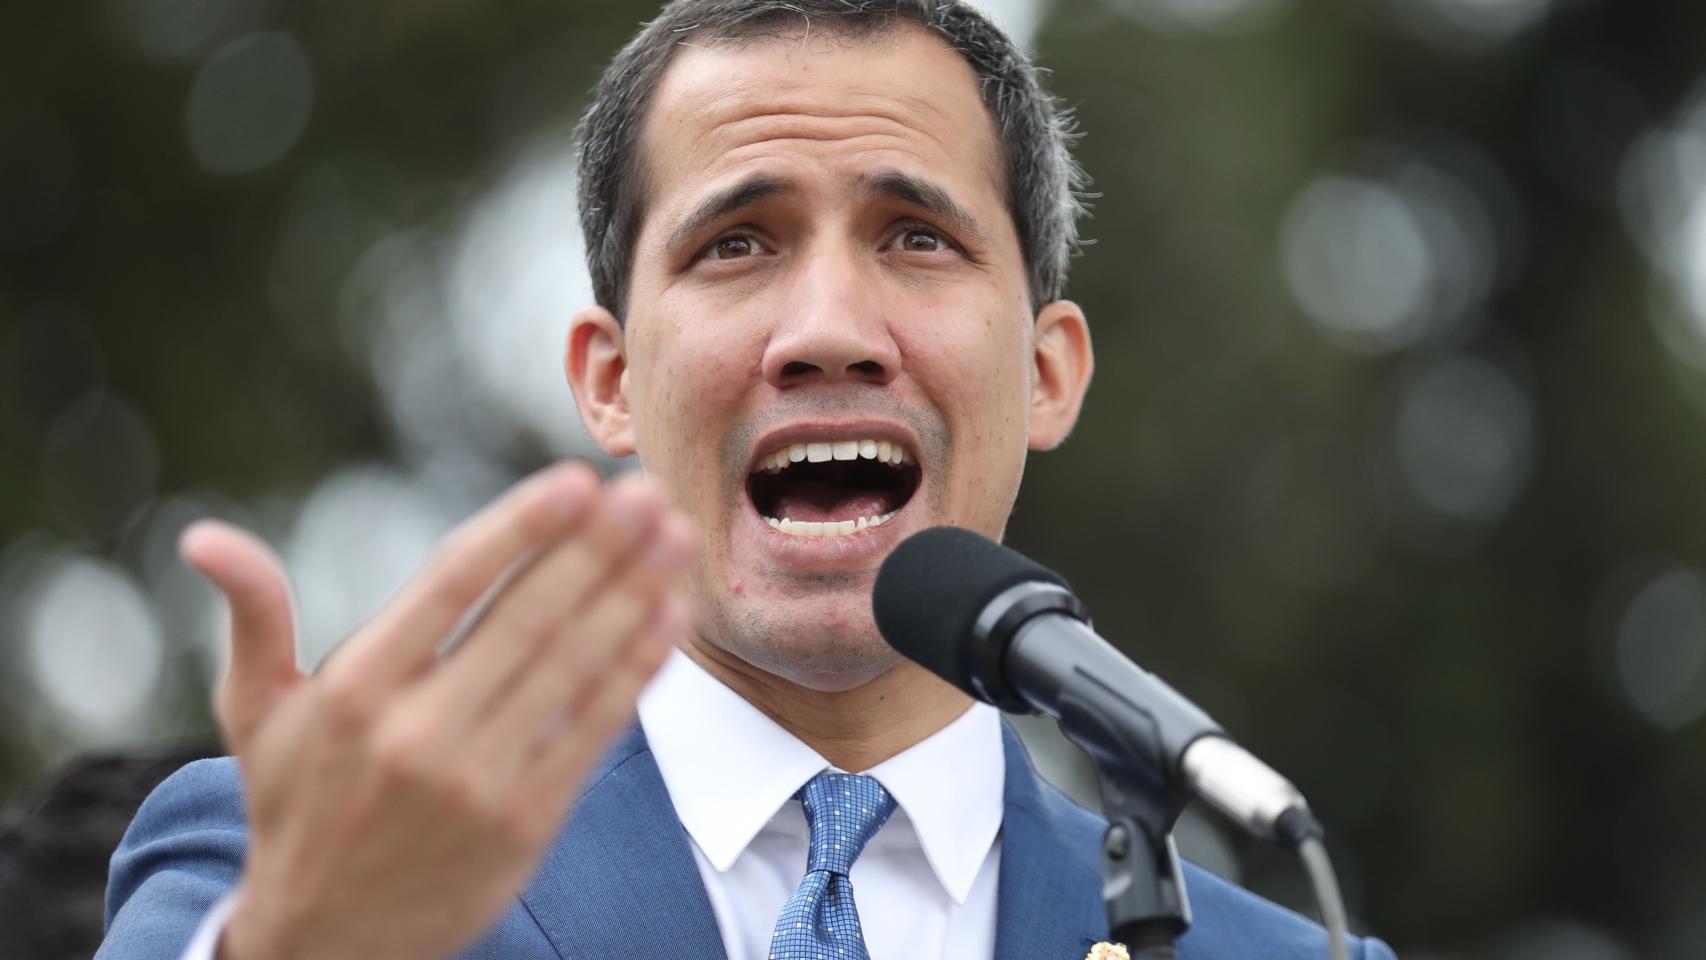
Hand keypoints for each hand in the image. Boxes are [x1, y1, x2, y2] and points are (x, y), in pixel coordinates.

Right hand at [181, 465, 693, 959]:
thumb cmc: (296, 804)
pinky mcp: (527, 822)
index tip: (574, 482)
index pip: (451, 586)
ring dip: (633, 596)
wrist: (327, 943)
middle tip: (648, 493)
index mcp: (355, 689)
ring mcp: (478, 780)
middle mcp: (417, 731)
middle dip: (598, 549)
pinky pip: (594, 730)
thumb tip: (204, 538)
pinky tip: (667, 618)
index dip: (520, 530)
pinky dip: (635, 670)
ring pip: (572, 668)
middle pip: (528, 619)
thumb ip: (254, 616)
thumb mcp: (258, 712)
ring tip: (675, 539)